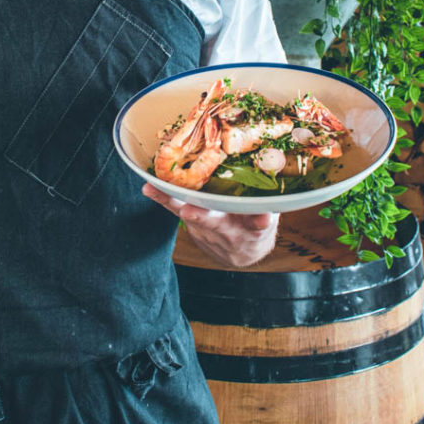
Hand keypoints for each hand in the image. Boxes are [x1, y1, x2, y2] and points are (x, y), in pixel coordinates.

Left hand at [143, 183, 279, 267]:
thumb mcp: (267, 220)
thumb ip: (268, 206)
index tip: (263, 218)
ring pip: (188, 214)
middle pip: (213, 222)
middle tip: (189, 211)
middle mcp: (226, 229)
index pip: (258, 225)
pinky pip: (174, 209)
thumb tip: (275, 171)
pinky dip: (162, 199)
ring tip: (156, 191)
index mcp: (251, 229)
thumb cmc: (255, 225)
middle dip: (202, 216)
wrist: (240, 252)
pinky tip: (148, 189)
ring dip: (172, 203)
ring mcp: (206, 227)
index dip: (261, 222)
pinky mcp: (193, 223)